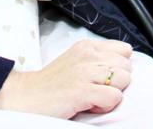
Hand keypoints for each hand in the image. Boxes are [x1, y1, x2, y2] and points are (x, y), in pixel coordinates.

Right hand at [0, 39, 131, 117]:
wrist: (25, 97)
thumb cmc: (52, 84)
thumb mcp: (76, 61)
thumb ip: (97, 58)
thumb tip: (123, 64)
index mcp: (87, 46)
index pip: (125, 50)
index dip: (119, 67)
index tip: (104, 78)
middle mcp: (88, 55)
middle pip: (127, 66)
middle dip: (116, 82)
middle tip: (96, 89)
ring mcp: (85, 72)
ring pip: (124, 80)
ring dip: (112, 93)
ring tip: (93, 97)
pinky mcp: (83, 90)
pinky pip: (114, 97)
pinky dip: (105, 106)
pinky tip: (89, 105)